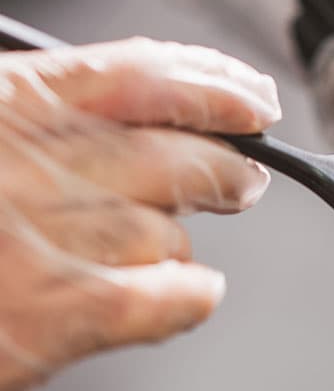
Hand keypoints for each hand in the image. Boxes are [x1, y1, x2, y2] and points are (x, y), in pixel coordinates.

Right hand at [0, 38, 280, 390]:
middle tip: (243, 179)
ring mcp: (47, 237)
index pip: (140, 77)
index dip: (211, 86)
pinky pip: (167, 298)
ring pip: (168, 234)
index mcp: (6, 106)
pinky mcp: (56, 313)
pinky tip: (195, 295)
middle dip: (225, 170)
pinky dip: (192, 297)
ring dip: (178, 245)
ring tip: (171, 251)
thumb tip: (122, 129)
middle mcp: (31, 161)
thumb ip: (33, 128)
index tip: (252, 100)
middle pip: (175, 159)